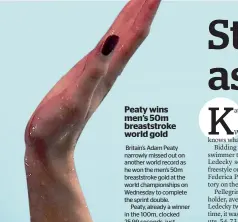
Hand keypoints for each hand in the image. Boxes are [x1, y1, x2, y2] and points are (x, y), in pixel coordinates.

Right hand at [25, 0, 160, 162]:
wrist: (50, 148)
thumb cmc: (59, 127)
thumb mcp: (76, 97)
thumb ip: (94, 70)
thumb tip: (112, 42)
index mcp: (107, 71)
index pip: (133, 35)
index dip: (145, 11)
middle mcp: (108, 70)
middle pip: (132, 32)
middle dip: (144, 7)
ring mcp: (99, 73)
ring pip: (122, 39)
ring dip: (133, 18)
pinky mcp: (88, 76)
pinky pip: (107, 48)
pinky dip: (116, 33)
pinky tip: (118, 32)